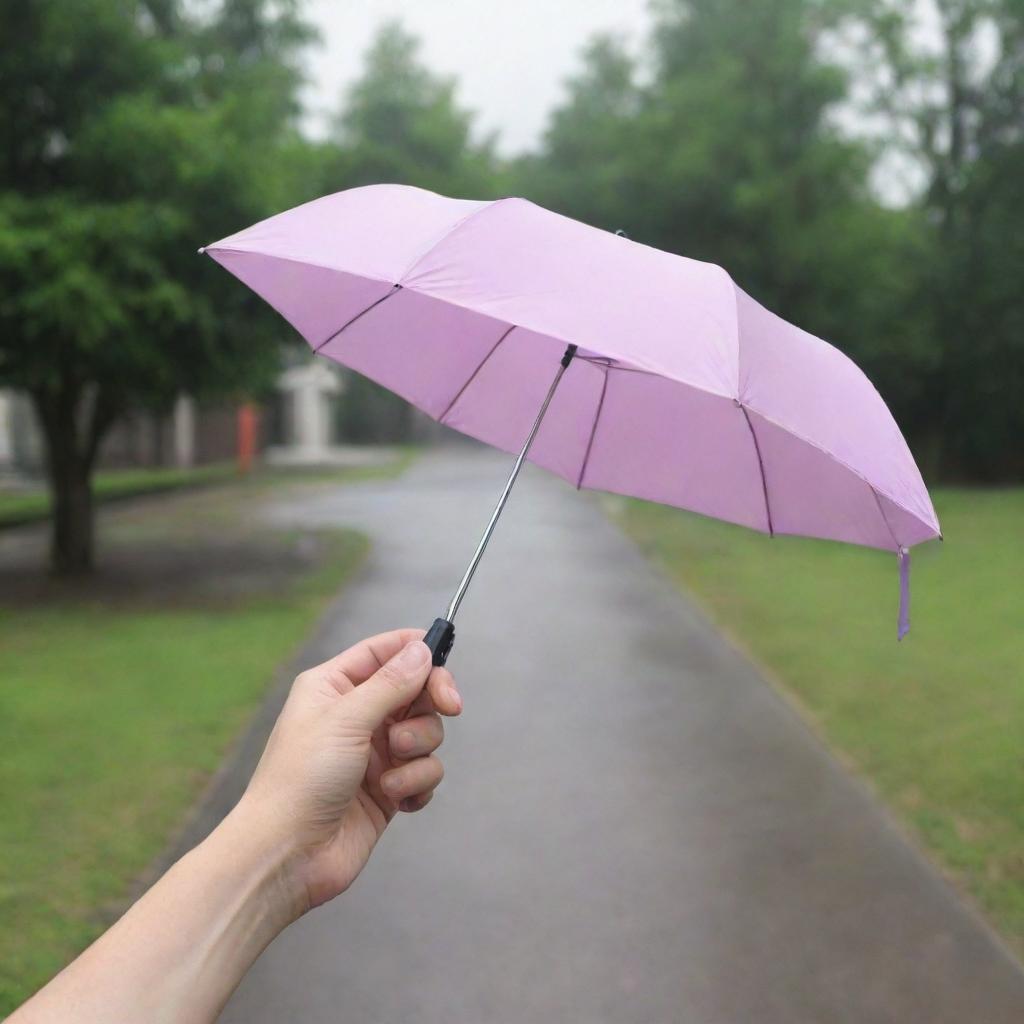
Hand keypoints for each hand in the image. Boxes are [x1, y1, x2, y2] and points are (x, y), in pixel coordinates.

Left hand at [238, 628, 461, 911]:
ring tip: (389, 774)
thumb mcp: (346, 720)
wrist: (287, 856)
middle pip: (415, 690)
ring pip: (426, 732)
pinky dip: (416, 783)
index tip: (445, 660)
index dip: (417, 650)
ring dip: (418, 751)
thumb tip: (422, 649)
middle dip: (429, 703)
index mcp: (335, 686)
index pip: (384, 651)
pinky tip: (395, 798)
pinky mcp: (389, 788)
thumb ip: (391, 683)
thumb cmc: (300, 780)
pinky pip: (425, 772)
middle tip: (449, 707)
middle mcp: (355, 715)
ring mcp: (374, 753)